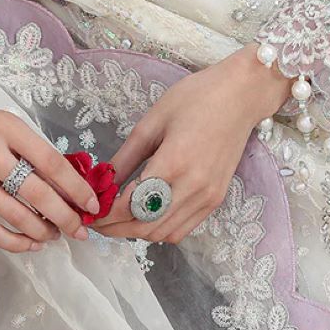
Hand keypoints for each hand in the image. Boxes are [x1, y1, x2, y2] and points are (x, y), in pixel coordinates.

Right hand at [0, 102, 101, 253]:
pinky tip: (30, 244)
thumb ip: (31, 151)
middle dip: (65, 217)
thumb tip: (69, 187)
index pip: (51, 161)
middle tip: (80, 231)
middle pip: (37, 192)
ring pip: (16, 215)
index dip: (75, 187)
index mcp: (7, 127)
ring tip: (55, 236)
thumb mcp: (4, 126)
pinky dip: (15, 242)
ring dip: (42, 231)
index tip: (92, 204)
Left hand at [88, 43, 292, 244]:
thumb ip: (126, 156)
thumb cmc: (195, 97)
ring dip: (137, 231)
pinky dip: (160, 229)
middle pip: (146, 226)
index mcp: (174, 163)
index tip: (88, 212)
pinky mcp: (216, 201)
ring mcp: (208, 198)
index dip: (106, 215)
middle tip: (96, 219)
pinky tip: (146, 215)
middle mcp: (193, 188)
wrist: (241, 96)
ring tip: (117, 218)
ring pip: (164, 234)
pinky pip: (183, 229)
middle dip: (116, 228)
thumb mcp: (153, 120)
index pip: (131, 205)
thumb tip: (103, 181)